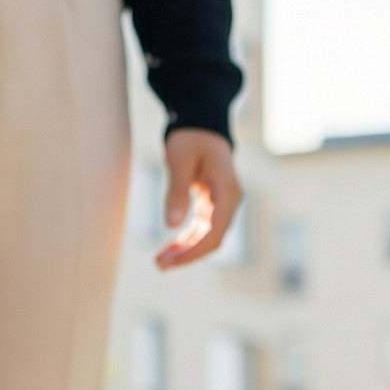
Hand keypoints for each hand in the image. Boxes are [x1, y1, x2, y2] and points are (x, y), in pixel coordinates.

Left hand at [156, 128, 242, 269]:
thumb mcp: (179, 161)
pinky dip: (187, 240)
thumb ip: (177, 192)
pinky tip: (170, 248)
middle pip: (213, 239)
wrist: (201, 123)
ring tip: (160, 261)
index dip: (194, 251)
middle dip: (187, 255)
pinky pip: (203, 229)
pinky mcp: (213, 204)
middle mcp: (230, 201)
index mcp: (227, 192)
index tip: (172, 261)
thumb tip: (172, 226)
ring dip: (185, 250)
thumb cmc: (190, 138)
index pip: (214, 232)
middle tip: (159, 265)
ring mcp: (223, 204)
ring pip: (207, 237)